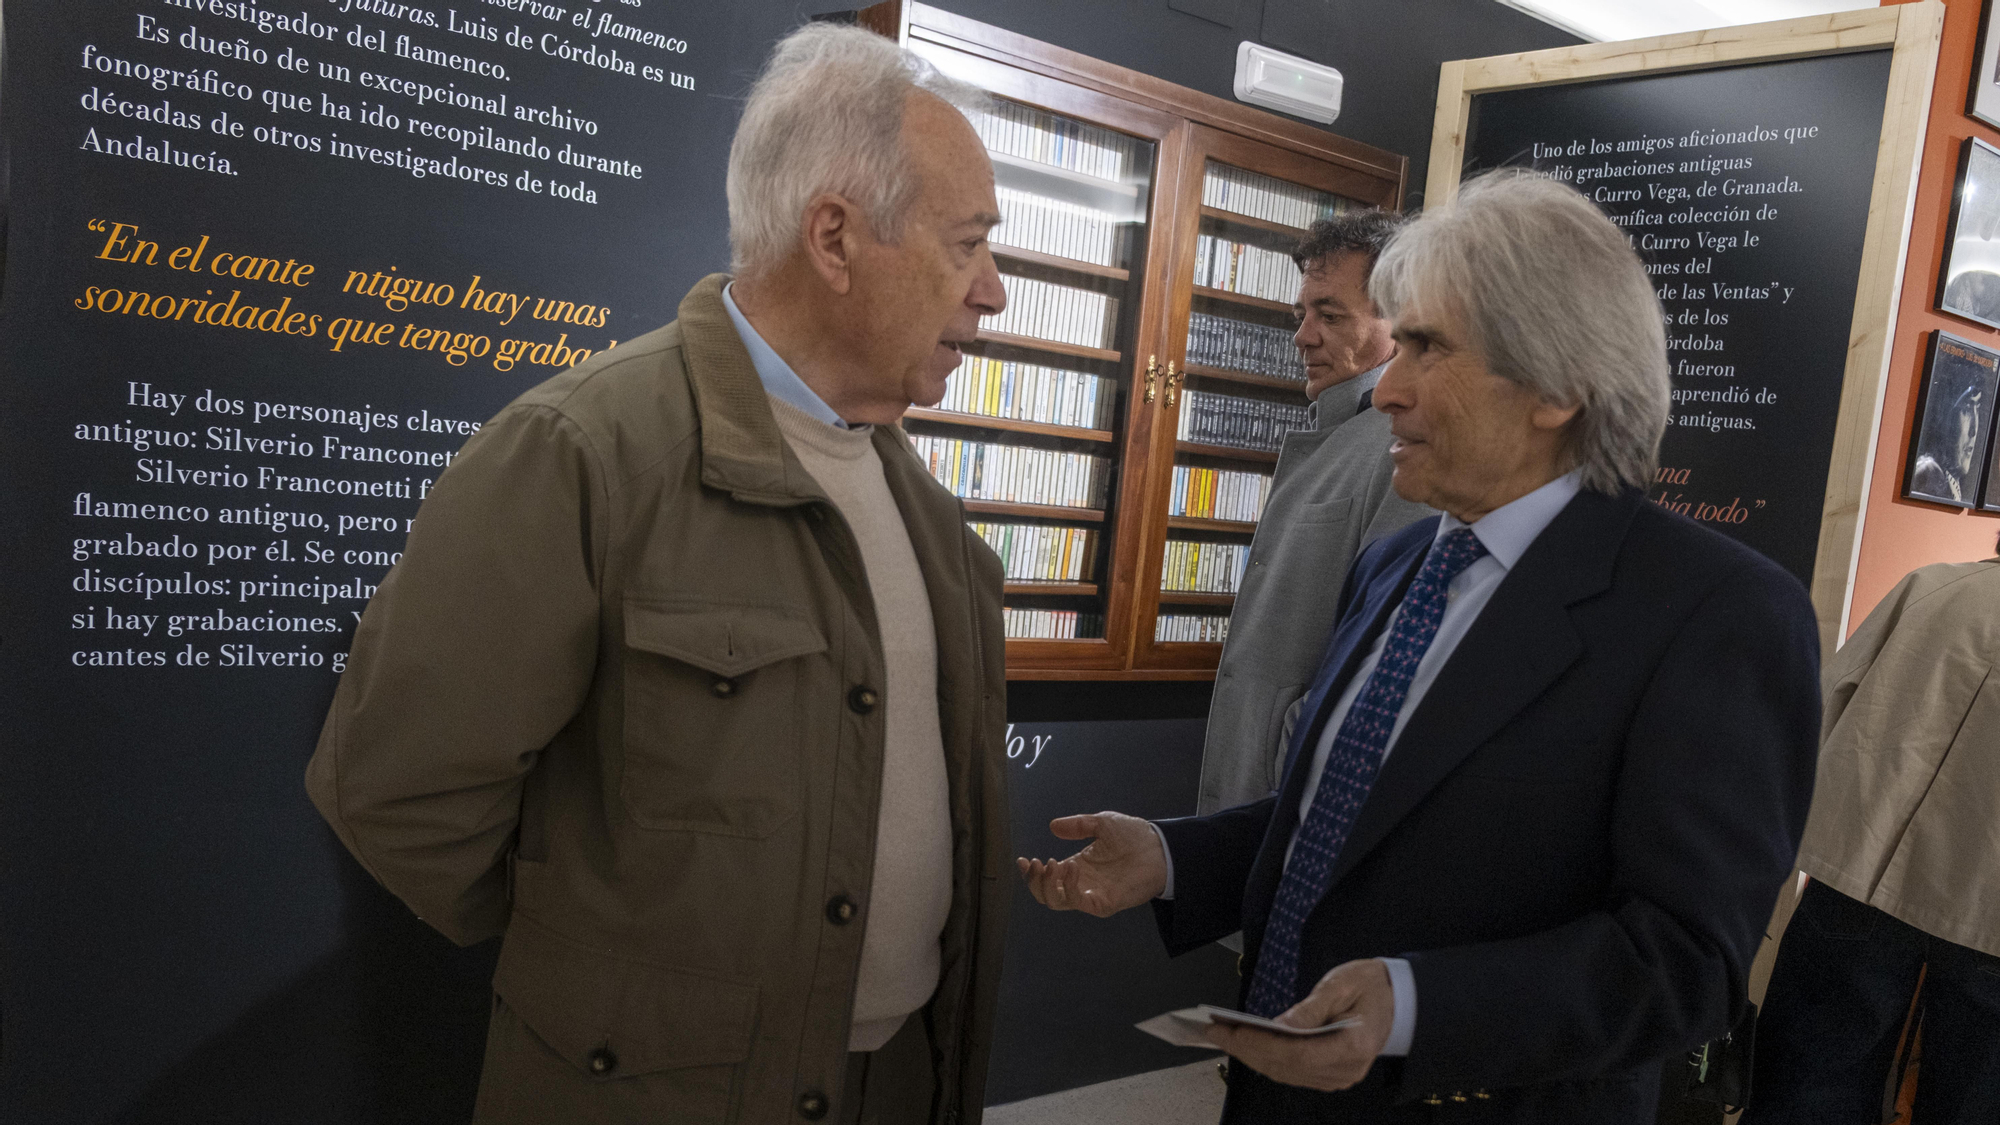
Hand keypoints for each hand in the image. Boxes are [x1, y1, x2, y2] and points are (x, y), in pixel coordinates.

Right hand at [1015, 811, 1167, 916]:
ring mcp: (1091, 894)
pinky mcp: (1104, 902)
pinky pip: (1078, 902)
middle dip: (1033, 881)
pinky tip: (1071, 867)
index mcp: (1077, 867)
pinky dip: (1069, 887)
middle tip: (1034, 862)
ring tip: (1050, 864)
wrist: (1160, 847)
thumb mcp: (1102, 824)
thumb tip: (1052, 826)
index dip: (1029, 872)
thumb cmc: (1134, 836)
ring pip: (1056, 902)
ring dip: (1047, 885)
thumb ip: (1078, 826)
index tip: (1020, 860)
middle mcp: (1080, 883)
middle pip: (1046, 894)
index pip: (1046, 877)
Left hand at [1204, 959, 1395, 1091]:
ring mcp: (1339, 1078)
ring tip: (1222, 1037)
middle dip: (1247, 1049)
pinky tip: (1244, 1045)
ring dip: (1251, 1056)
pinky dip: (1266, 1060)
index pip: (1302, 1053)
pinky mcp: (1330, 1076)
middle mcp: (1348, 1070)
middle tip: (1215, 1032)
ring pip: (1286, 1073)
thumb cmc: (1368, 985)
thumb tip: (1277, 1027)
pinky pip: (1292, 1072)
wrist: (1395, 999)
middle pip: (1288, 1066)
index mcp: (1356, 1045)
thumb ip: (1310, 1009)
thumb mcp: (1341, 985)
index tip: (1235, 1031)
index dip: (1265, 1044)